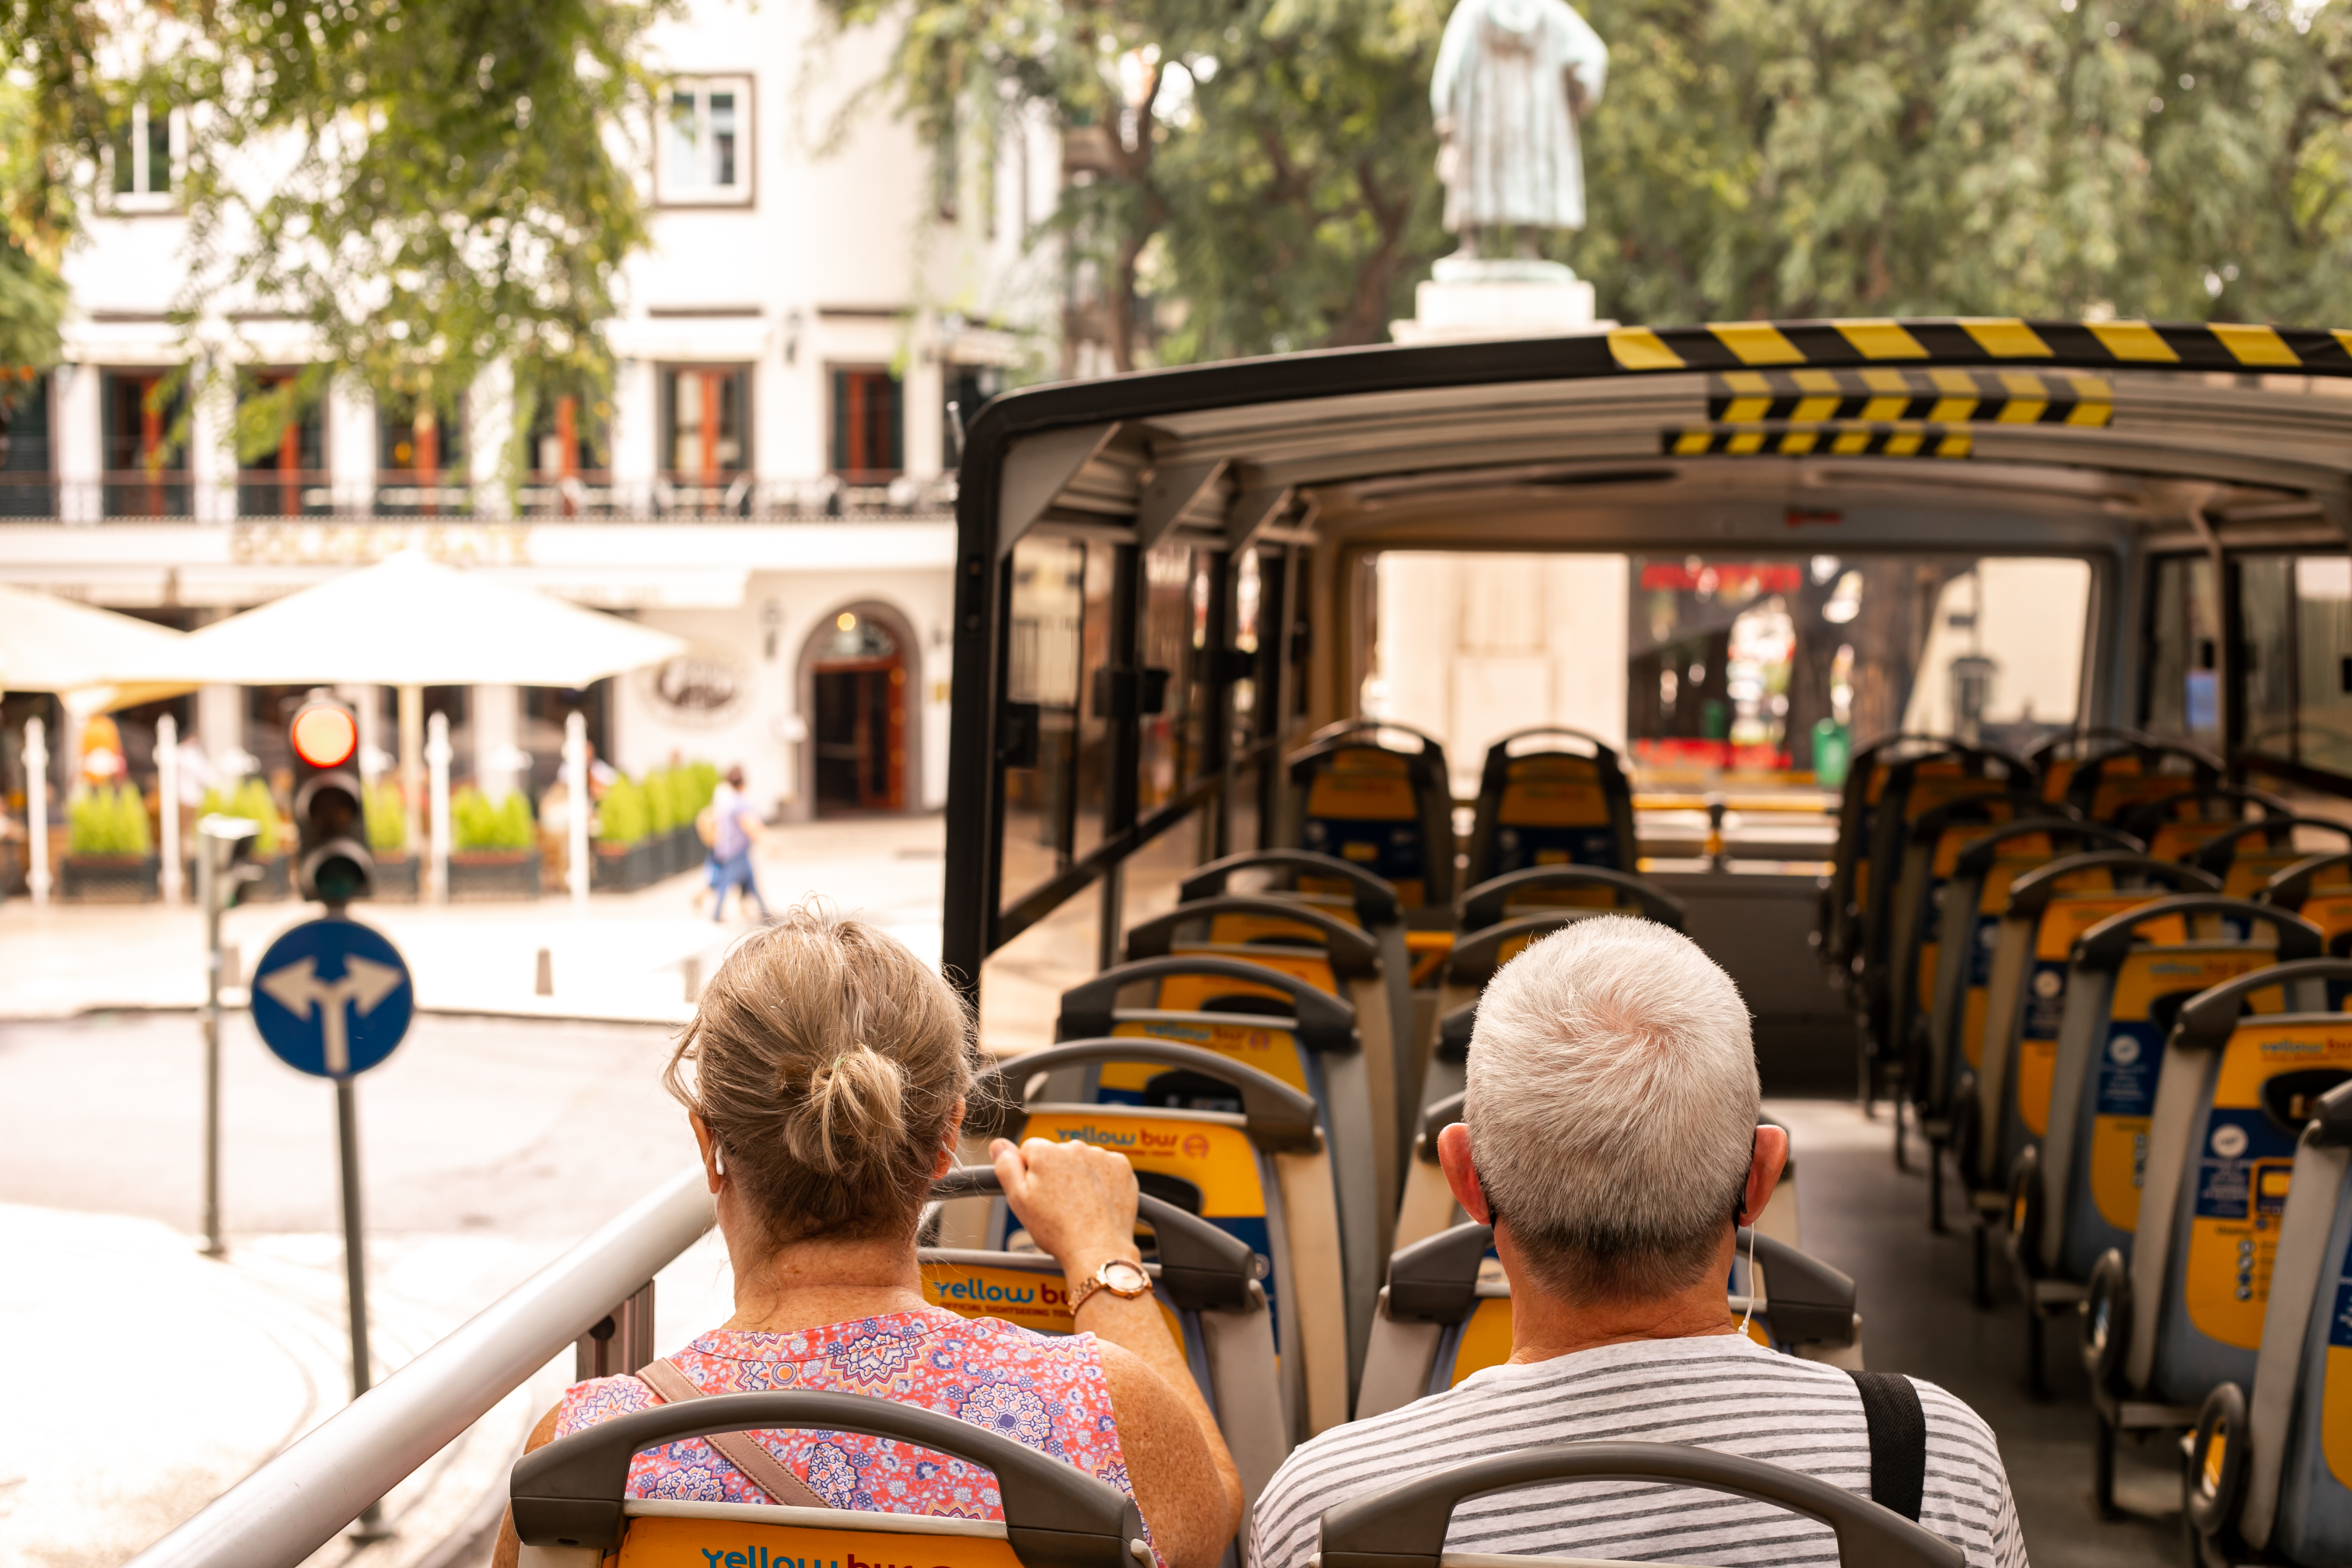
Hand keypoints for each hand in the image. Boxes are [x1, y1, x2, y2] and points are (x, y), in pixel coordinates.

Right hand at [989, 1136, 1140, 1278]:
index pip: (1030, 1150)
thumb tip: (999, 1144)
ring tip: (1079, 1206)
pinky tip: (1097, 1200)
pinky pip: (1105, 1167)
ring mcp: (1100, 1156)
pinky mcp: (1121, 1167)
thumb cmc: (1057, 1230)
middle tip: (1058, 1204)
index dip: (1030, 1173)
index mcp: (1046, 1152)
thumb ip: (1006, 1167)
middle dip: (1056, 1173)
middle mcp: (1074, 1147)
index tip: (1037, 1193)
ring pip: (1082, 1161)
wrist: (1097, 1249)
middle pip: (1057, 1154)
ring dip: (1079, 1175)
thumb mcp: (1018, 1200)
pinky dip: (1102, 1179)